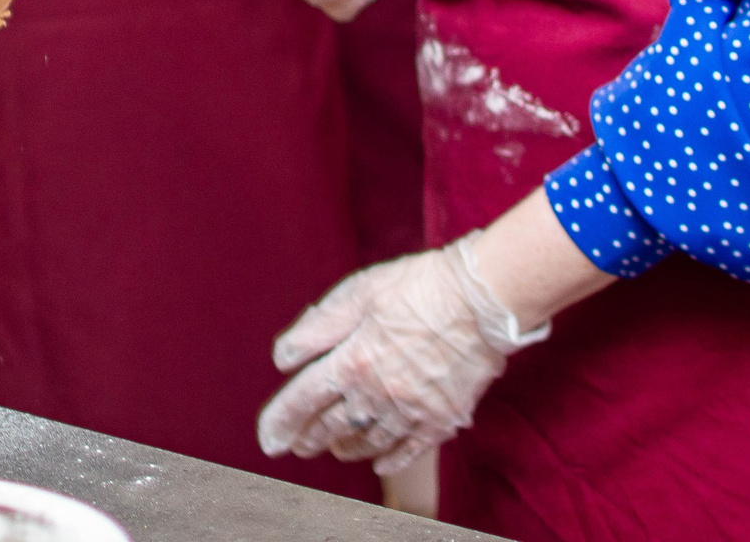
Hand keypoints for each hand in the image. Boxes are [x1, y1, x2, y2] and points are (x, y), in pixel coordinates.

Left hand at [256, 232, 547, 471]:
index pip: (304, 400)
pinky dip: (390, 459)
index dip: (281, 421)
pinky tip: (379, 463)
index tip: (268, 439)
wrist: (481, 300)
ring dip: (345, 448)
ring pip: (368, 442)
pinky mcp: (441, 419)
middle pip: (332, 426)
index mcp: (353, 360)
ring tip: (333, 449)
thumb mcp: (358, 293)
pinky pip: (409, 450)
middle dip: (309, 438)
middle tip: (295, 446)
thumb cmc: (416, 287)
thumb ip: (318, 327)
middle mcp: (378, 394)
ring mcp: (411, 411)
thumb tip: (283, 358)